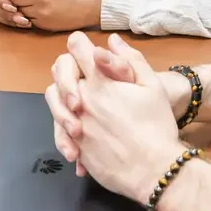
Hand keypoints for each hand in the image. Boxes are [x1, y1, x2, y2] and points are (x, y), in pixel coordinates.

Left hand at [49, 49, 189, 165]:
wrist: (154, 170)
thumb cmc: (157, 126)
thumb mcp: (152, 87)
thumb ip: (130, 59)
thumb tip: (111, 40)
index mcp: (100, 82)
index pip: (78, 49)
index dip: (80, 44)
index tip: (84, 47)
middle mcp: (82, 100)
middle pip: (59, 72)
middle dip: (68, 68)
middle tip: (83, 75)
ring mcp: (75, 125)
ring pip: (54, 100)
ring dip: (63, 95)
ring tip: (79, 103)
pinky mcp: (76, 147)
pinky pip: (60, 131)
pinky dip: (66, 128)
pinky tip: (83, 133)